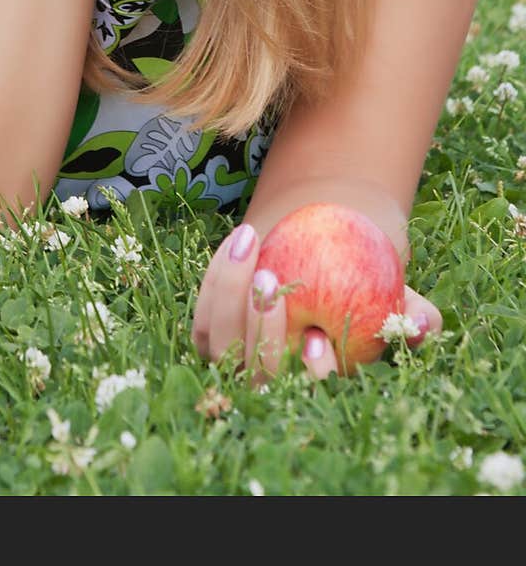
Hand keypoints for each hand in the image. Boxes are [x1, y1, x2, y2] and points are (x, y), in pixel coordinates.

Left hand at [190, 221, 442, 382]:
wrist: (314, 261)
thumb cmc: (359, 285)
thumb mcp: (388, 295)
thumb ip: (411, 313)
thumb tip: (427, 324)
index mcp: (314, 384)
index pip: (310, 393)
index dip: (311, 375)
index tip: (317, 338)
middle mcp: (269, 380)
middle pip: (256, 371)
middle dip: (261, 329)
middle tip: (271, 281)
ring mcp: (235, 359)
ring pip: (221, 341)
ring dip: (230, 293)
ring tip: (252, 243)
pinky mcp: (210, 332)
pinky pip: (204, 309)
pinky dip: (218, 273)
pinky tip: (242, 238)